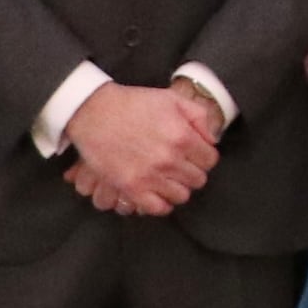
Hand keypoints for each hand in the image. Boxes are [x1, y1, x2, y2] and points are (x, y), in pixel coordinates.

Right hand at [62, 75, 218, 214]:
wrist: (94, 112)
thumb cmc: (133, 103)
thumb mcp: (172, 98)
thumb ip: (199, 116)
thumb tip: (212, 139)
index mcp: (182, 137)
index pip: (210, 160)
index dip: (203, 157)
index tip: (193, 154)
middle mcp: (169, 159)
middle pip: (198, 180)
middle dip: (191, 171)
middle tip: (178, 165)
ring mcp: (150, 176)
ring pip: (181, 196)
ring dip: (177, 187)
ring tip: (166, 178)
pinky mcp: (131, 188)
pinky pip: (158, 208)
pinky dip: (161, 203)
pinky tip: (156, 191)